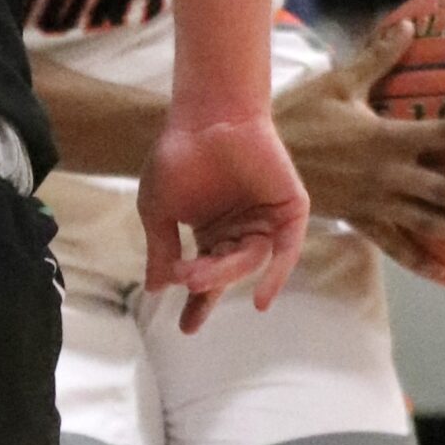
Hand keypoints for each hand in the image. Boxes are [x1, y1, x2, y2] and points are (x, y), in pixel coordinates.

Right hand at [140, 113, 309, 332]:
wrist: (208, 116)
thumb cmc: (178, 155)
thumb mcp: (158, 209)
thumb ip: (161, 249)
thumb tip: (156, 289)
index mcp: (210, 233)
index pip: (205, 277)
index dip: (197, 303)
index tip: (185, 328)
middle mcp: (239, 231)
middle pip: (226, 271)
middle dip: (207, 283)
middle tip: (188, 283)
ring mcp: (265, 220)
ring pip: (249, 260)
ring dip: (225, 272)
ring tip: (199, 274)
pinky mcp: (289, 209)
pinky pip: (287, 250)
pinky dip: (276, 274)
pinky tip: (260, 299)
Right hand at [275, 22, 444, 277]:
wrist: (257, 165)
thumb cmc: (296, 117)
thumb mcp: (338, 83)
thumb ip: (378, 58)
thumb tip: (410, 26)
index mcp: (386, 139)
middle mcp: (387, 175)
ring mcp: (374, 202)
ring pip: (428, 222)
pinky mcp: (358, 219)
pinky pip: (393, 244)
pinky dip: (418, 258)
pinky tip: (443, 271)